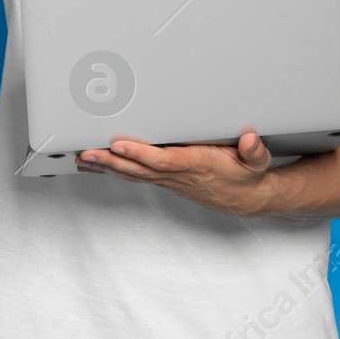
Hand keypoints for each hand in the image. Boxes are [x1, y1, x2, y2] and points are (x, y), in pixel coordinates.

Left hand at [75, 129, 274, 216]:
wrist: (246, 198)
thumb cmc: (246, 175)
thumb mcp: (257, 162)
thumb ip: (254, 151)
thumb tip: (250, 140)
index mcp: (196, 165)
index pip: (163, 160)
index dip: (140, 154)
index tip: (119, 145)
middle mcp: (178, 175)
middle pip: (139, 169)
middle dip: (111, 161)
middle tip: (86, 153)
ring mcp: (169, 180)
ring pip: (132, 174)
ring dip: (106, 167)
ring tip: (83, 159)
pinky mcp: (165, 181)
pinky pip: (135, 176)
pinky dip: (114, 171)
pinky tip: (98, 166)